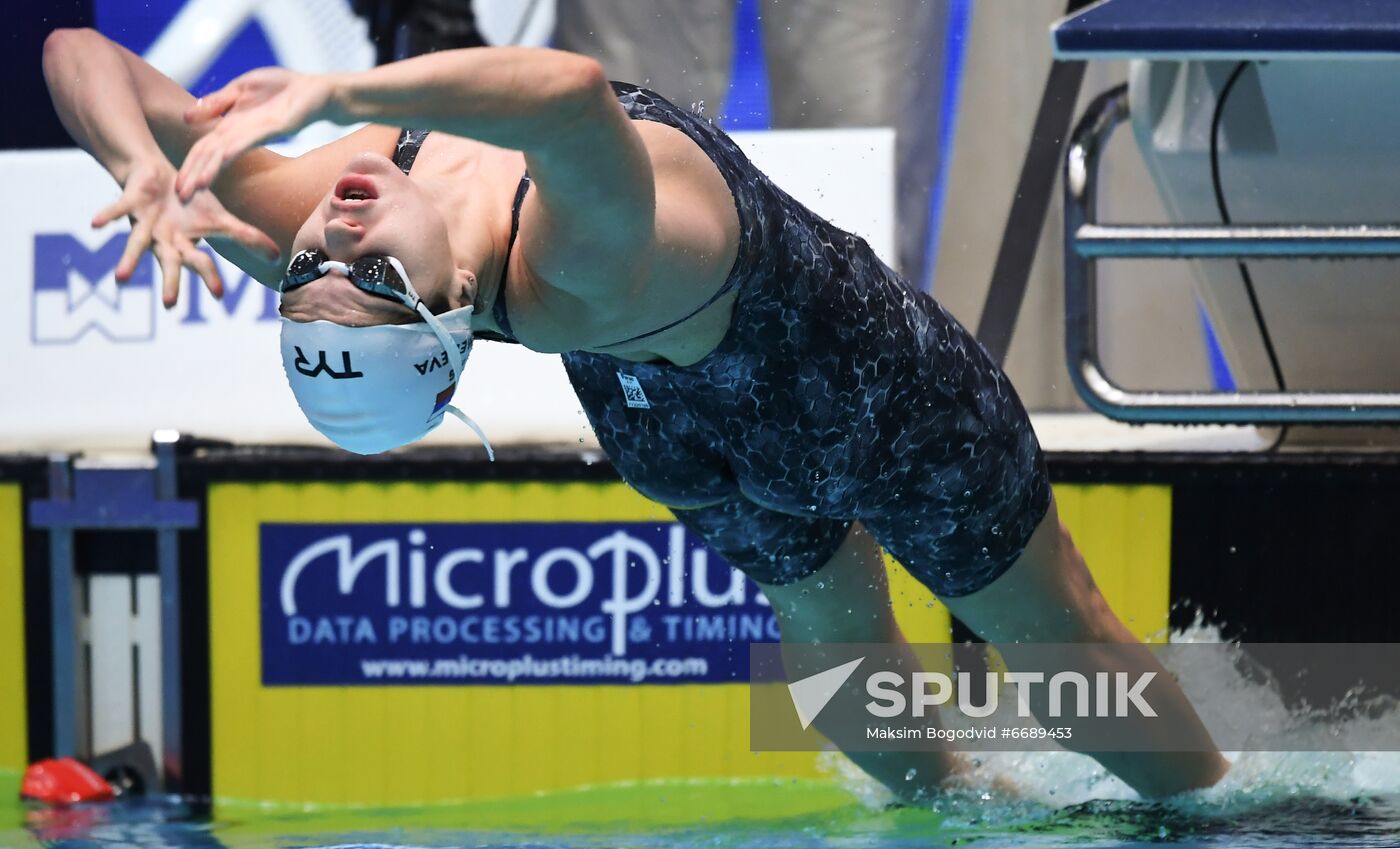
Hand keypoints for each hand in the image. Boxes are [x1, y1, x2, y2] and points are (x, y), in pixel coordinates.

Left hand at [94, 158, 280, 307]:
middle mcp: (163, 241)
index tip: (219, 297)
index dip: (210, 278)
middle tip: (169, 305)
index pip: (201, 264)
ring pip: (136, 245)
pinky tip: (95, 226)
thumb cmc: (187, 204)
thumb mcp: (220, 220)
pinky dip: (108, 216)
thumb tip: (277, 256)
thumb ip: (247, 239)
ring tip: (121, 280)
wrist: (154, 177)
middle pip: (169, 263)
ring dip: (129, 262)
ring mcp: (144, 224)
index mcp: (184, 246)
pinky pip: (118, 210)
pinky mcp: (130, 204)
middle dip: (169, 283)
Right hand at [176, 67, 333, 199]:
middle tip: (181, 197)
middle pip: (212, 155)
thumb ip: (217, 102)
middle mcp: (243, 133)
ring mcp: (259, 130)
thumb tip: (188, 117)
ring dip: (212, 168)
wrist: (315, 89)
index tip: (175, 186)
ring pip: (228, 151)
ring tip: (198, 185)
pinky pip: (253, 136)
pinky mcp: (277, 126)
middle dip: (196, 174)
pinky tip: (224, 155)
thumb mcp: (241, 89)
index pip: (203, 148)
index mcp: (231, 125)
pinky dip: (237, 145)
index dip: (189, 164)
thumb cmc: (281, 89)